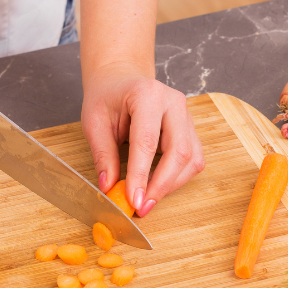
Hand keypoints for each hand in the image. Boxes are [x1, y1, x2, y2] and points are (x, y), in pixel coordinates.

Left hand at [81, 65, 204, 217]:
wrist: (121, 80)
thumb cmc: (107, 98)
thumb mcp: (94, 122)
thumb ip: (102, 155)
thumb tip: (109, 187)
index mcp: (147, 94)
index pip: (147, 142)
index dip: (141, 175)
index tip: (133, 200)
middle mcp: (174, 103)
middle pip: (179, 152)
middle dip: (161, 185)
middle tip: (143, 206)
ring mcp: (187, 116)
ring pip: (191, 159)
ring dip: (171, 184)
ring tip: (147, 198)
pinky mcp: (191, 130)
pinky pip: (193, 160)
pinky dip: (178, 178)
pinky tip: (158, 184)